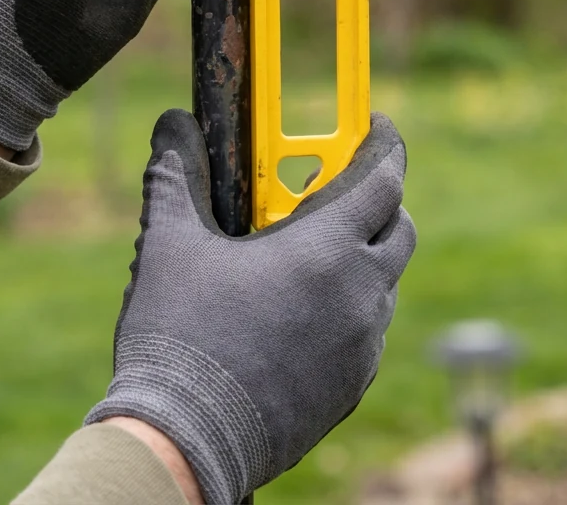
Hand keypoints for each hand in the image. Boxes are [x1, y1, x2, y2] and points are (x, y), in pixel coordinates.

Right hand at [86, 110, 415, 504]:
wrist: (185, 442)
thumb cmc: (180, 338)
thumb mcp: (169, 244)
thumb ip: (177, 174)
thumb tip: (173, 124)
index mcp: (326, 249)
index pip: (383, 178)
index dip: (382, 144)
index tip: (372, 124)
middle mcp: (359, 294)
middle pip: (398, 227)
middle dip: (376, 200)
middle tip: (333, 189)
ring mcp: (362, 345)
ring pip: (384, 281)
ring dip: (361, 255)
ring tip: (308, 252)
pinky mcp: (353, 386)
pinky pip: (370, 330)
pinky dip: (352, 306)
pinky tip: (302, 310)